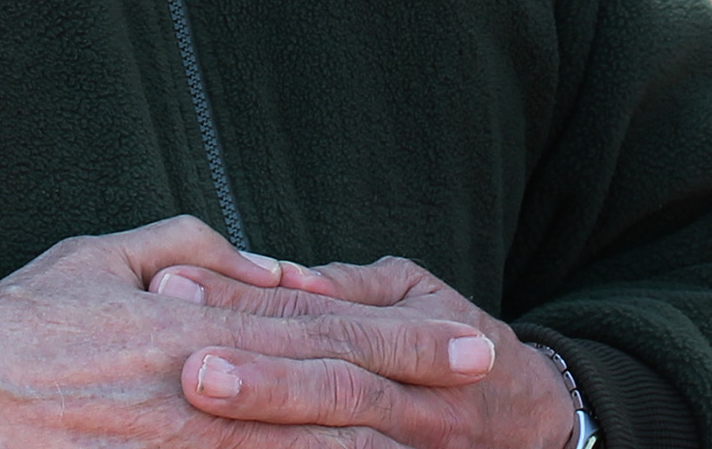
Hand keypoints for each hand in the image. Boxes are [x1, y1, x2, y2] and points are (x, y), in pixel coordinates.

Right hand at [0, 217, 497, 447]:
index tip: (469, 342)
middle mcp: (204, 392)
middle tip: (485, 393)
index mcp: (198, 328)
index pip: (327, 329)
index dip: (405, 339)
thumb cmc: (11, 331)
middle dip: (419, 397)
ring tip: (448, 446)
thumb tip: (265, 263)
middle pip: (336, 396)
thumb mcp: (97, 258)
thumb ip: (191, 251)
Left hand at [152, 254, 581, 448]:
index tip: (175, 286)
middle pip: (335, 387)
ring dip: (268, 429)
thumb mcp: (422, 297)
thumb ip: (350, 290)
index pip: (325, 320)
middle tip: (187, 366)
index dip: (250, 304)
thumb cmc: (464, 345)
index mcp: (423, 340)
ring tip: (200, 407)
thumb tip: (281, 277)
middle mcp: (421, 401)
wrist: (536, 425)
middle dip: (262, 380)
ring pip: (338, 443)